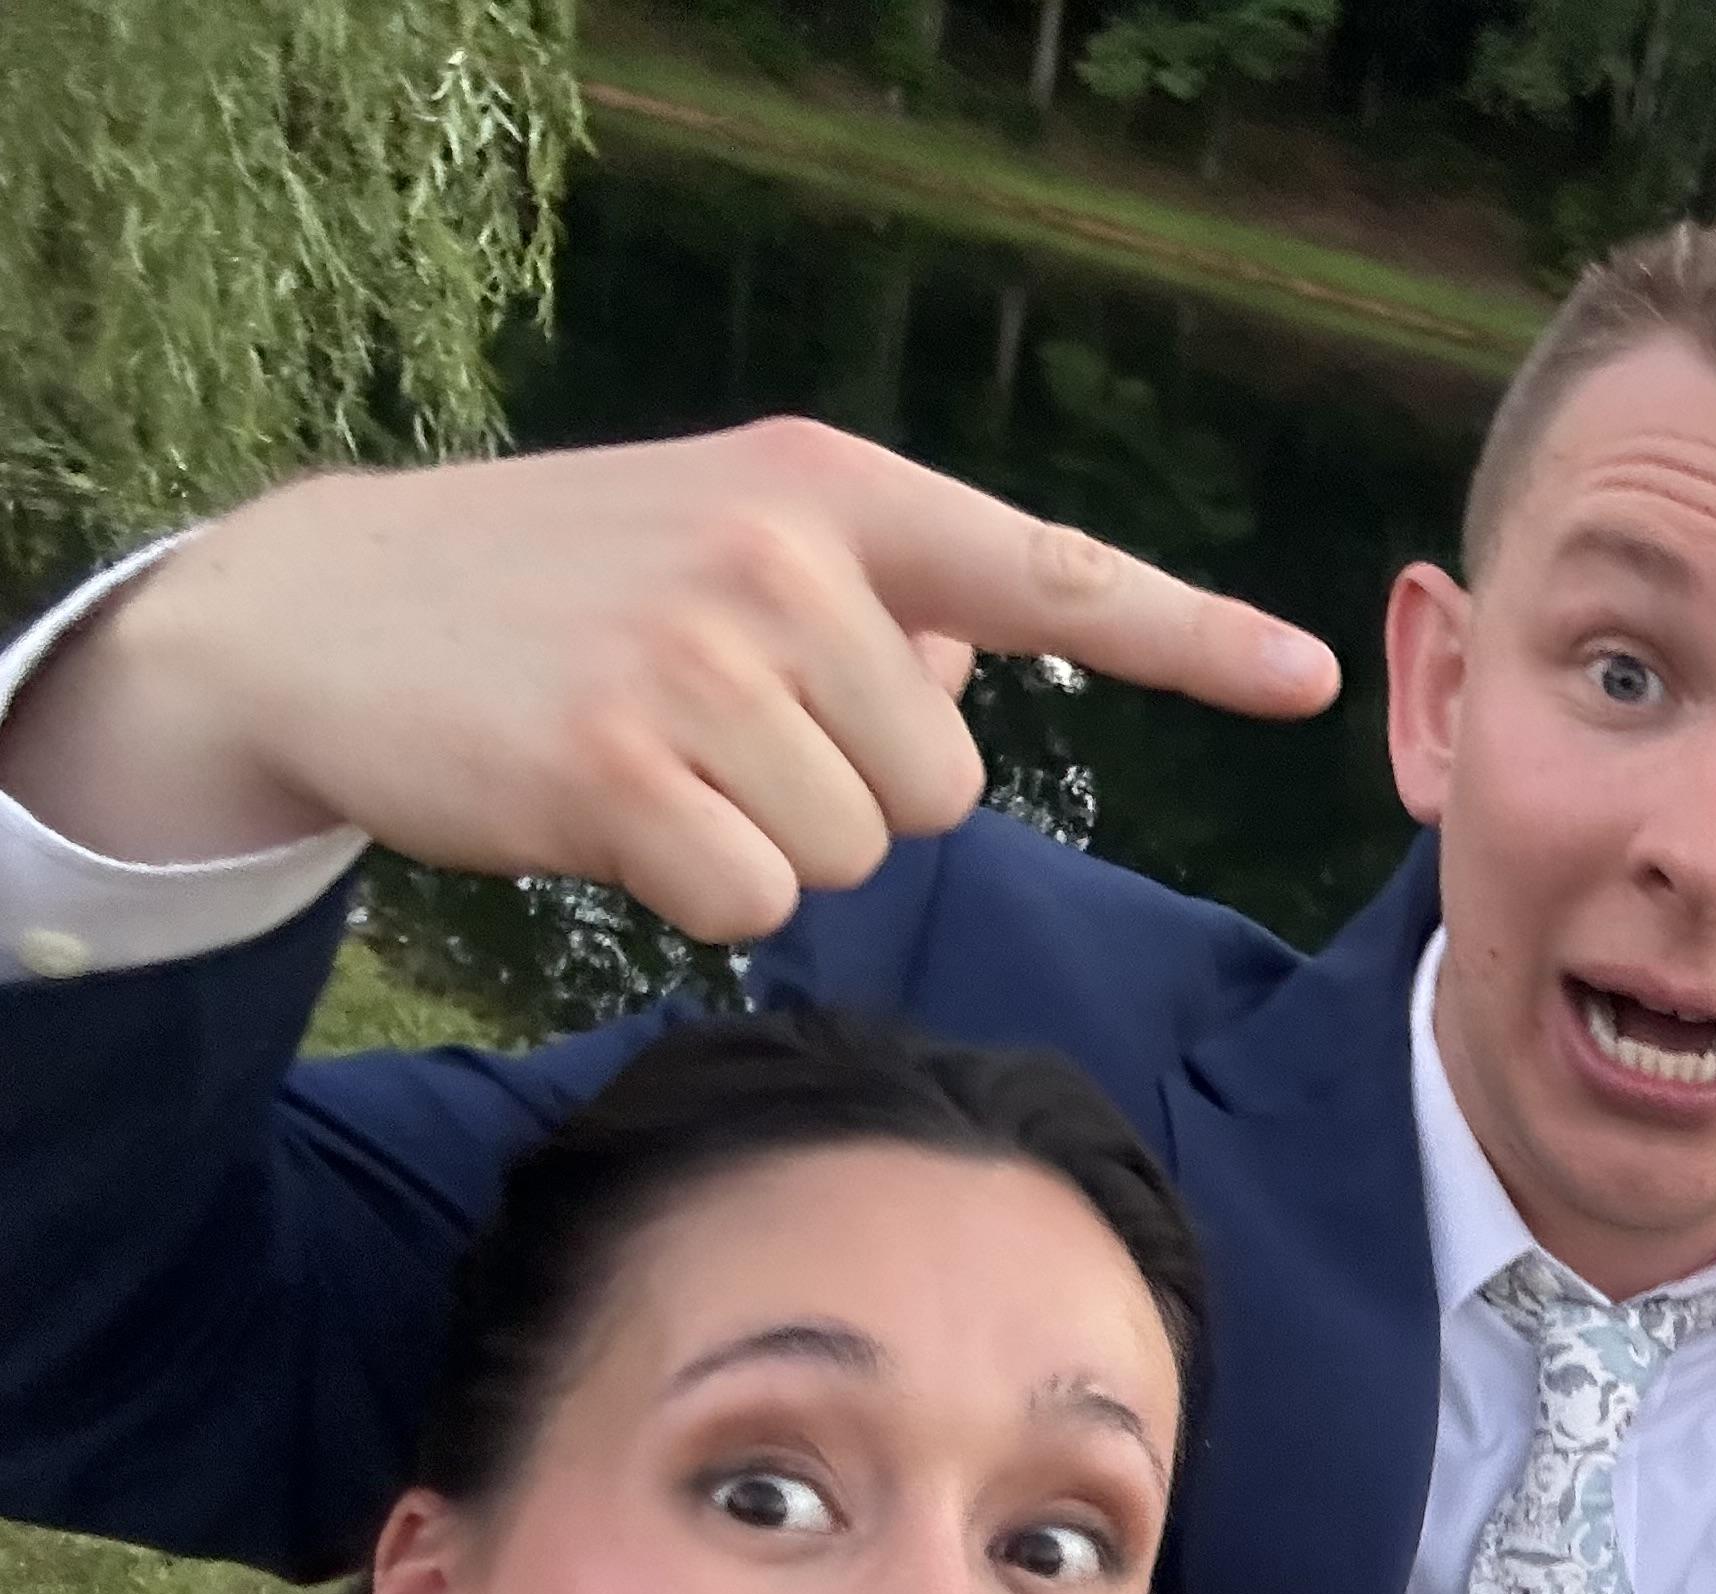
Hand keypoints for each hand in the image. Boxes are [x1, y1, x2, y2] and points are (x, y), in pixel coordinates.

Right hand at [0, 420, 1339, 936]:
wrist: (329, 614)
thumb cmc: (566, 592)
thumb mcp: (731, 544)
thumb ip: (882, 602)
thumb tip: (985, 656)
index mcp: (834, 493)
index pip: (1053, 573)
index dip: (1193, 637)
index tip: (1312, 677)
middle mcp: (783, 560)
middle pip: (946, 785)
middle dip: (850, 792)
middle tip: (717, 729)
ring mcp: (698, 659)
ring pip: (857, 854)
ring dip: (768, 842)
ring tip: (656, 756)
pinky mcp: (615, 766)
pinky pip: (754, 904)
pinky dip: (694, 890)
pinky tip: (605, 812)